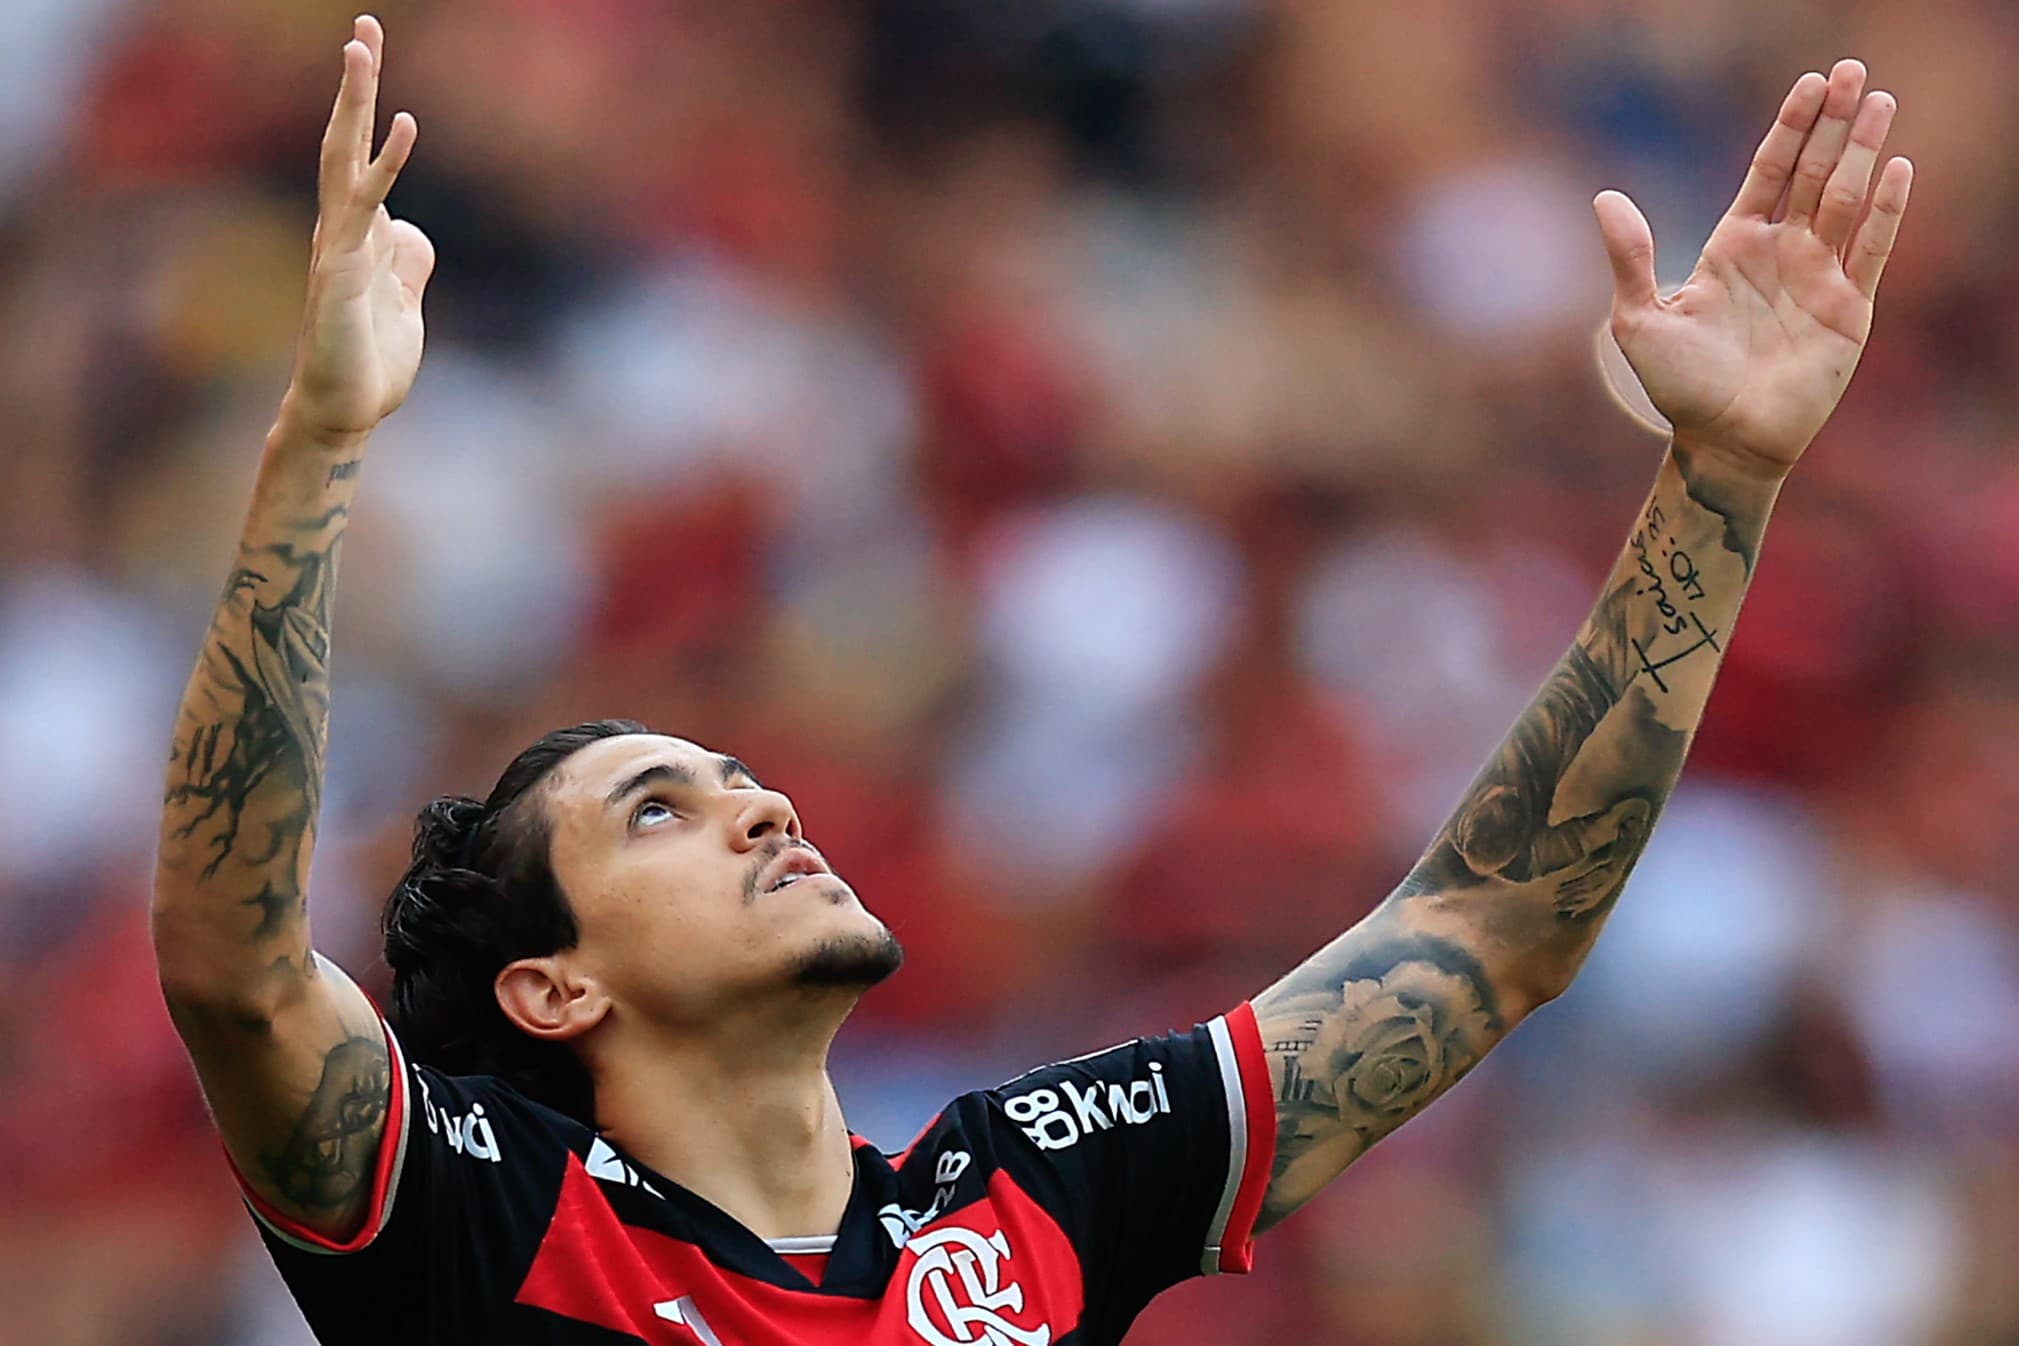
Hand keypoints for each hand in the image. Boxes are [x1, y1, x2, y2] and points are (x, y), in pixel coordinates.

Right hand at [282, 15, 433, 449]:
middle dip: (355, 84)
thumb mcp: (404, 303)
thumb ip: (407, 264)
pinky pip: (366, 206)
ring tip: (362, 48)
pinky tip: (405, 124)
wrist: (345, 412)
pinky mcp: (345, 270)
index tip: (370, 54)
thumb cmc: (369, 362)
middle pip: (343, 140)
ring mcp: (339, 245)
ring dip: (354, 102)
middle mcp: (340, 228)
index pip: (357, 155)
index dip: (364, 107)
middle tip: (364, 26)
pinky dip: (386, 164)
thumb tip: (410, 232)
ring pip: (343, 159)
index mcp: (356, 232)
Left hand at [1596, 60, 1911, 477]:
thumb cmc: (1677, 386)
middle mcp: (1781, 253)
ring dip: (1862, 151)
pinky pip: (1870, 249)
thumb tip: (1605, 197)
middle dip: (1833, 123)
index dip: (1790, 128)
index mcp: (1734, 246)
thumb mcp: (1640, 318)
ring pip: (1846, 199)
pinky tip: (1896, 168)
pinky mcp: (1847, 309)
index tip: (1808, 85)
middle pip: (1813, 172)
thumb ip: (1630, 258)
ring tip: (1877, 101)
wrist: (1721, 441)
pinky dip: (1884, 210)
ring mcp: (1818, 277)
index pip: (1769, 172)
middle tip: (1851, 70)